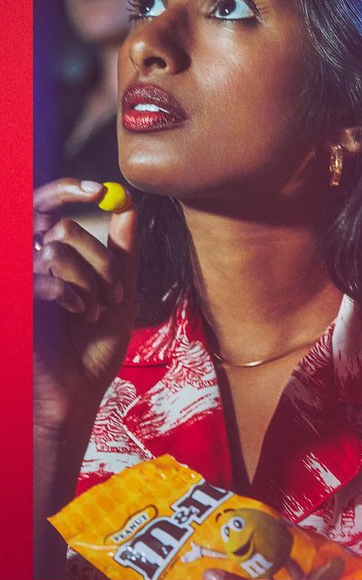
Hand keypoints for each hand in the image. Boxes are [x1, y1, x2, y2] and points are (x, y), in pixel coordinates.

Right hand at [33, 179, 138, 432]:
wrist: (80, 389)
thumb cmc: (96, 345)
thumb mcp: (119, 292)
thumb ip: (122, 251)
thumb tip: (126, 205)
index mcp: (53, 258)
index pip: (46, 207)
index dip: (66, 190)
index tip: (97, 191)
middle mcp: (30, 265)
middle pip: (60, 227)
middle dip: (100, 258)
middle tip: (115, 287)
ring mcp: (20, 285)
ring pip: (58, 251)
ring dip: (92, 280)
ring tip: (98, 309)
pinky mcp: (17, 304)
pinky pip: (43, 277)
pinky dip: (73, 294)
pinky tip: (82, 314)